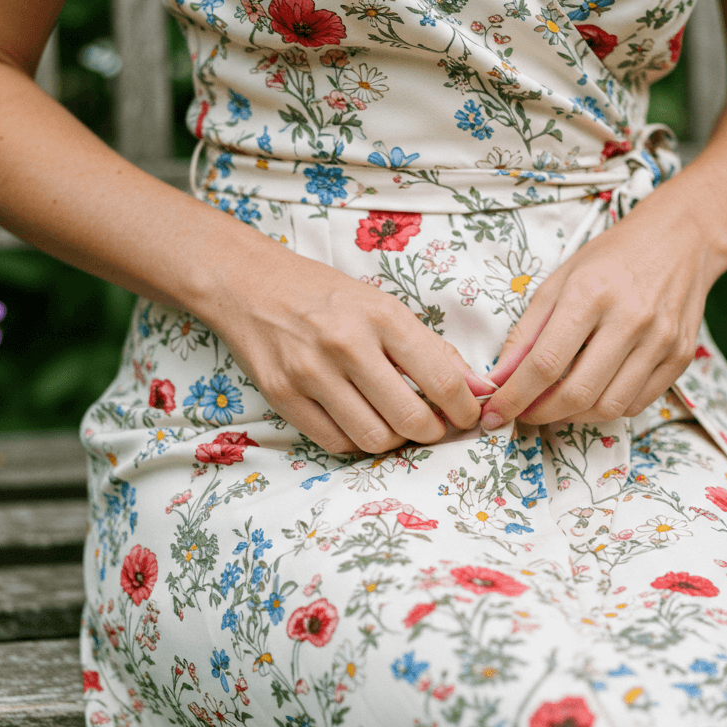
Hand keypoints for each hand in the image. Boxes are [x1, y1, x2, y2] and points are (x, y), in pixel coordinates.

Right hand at [210, 240, 491, 454]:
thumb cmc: (326, 297)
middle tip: (433, 427)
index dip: (464, 410)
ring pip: (373, 439)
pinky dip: (356, 442)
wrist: (250, 284)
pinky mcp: (282, 395)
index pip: (440, 379)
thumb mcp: (383, 306)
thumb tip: (476, 388)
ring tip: (394, 423)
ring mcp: (310, 373)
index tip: (467, 416)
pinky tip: (360, 422)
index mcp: (381, 316)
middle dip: (432, 433)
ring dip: (394, 441)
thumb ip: (430, 348)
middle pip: (410, 419)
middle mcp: (346, 344)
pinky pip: (335, 442)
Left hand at [478, 187, 722, 429]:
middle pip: (578, 393)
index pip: (545, 363)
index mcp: (591, 294)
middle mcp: (630, 319)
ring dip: (573, 417)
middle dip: (541, 414)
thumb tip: (499, 378)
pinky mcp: (680, 357)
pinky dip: (606, 409)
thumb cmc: (611, 259)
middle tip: (525, 413)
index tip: (495, 413)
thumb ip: (526, 332)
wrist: (680, 239)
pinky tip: (592, 394)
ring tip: (556, 404)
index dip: (515, 396)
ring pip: (608, 407)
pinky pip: (636, 404)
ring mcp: (660, 341)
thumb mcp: (559, 282)